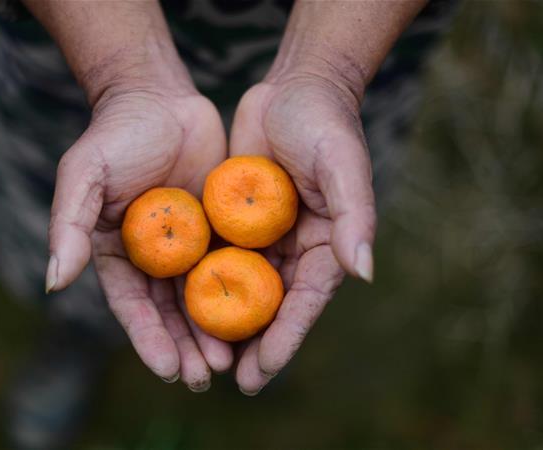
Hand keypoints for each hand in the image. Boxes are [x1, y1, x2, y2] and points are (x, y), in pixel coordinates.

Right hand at [45, 80, 232, 390]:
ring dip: (215, 332)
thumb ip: (68, 226)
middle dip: (187, 347)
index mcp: (118, 253)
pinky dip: (243, 293)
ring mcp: (189, 244)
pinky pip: (233, 265)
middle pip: (171, 313)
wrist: (161, 97)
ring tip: (231, 362)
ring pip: (204, 297)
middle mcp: (154, 257)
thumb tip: (53, 281)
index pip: (133, 307)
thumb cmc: (115, 134)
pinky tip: (260, 318)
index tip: (170, 369)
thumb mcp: (83, 175)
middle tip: (208, 377)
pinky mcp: (220, 228)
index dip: (150, 339)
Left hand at [227, 72, 376, 393]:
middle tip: (231, 379)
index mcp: (326, 246)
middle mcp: (295, 248)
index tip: (262, 371)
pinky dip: (203, 282)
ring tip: (203, 357)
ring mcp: (264, 235)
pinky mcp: (235, 218)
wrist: (294, 86)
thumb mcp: (344, 169)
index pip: (305, 302)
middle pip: (272, 305)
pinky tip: (179, 307)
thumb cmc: (326, 125)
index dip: (285, 339)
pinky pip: (217, 254)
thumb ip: (355, 220)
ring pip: (241, 288)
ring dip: (224, 322)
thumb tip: (364, 273)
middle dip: (253, 343)